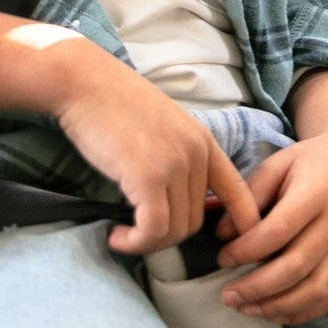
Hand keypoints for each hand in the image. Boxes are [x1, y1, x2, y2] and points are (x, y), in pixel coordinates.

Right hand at [48, 40, 259, 255]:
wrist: (86, 84)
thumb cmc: (115, 106)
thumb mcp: (163, 129)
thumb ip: (178, 158)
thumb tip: (177, 201)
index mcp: (204, 141)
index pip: (238, 191)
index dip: (242, 222)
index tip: (228, 244)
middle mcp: (196, 153)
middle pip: (196, 221)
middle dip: (168, 236)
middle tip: (139, 232)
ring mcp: (174, 164)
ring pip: (176, 230)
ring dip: (148, 243)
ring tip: (124, 234)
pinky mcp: (148, 176)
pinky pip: (153, 229)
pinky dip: (135, 242)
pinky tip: (116, 236)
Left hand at [212, 130, 327, 323]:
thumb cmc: (312, 162)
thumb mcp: (279, 164)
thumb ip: (250, 195)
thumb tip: (223, 234)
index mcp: (318, 191)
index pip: (279, 230)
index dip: (247, 250)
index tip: (223, 258)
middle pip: (296, 266)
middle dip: (257, 287)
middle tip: (228, 295)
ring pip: (316, 290)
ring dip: (277, 306)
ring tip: (246, 308)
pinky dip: (302, 312)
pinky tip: (274, 312)